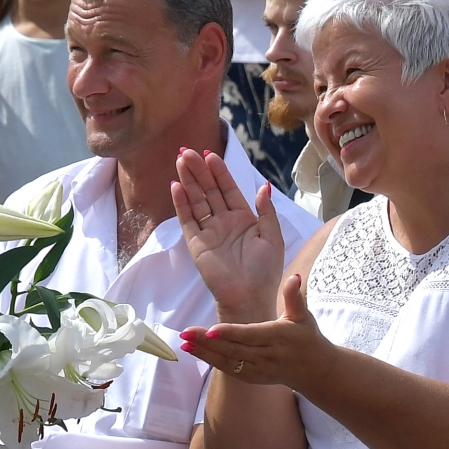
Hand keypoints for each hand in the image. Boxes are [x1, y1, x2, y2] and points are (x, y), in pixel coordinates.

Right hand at [172, 149, 283, 322]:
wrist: (250, 298)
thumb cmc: (265, 272)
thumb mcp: (272, 237)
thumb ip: (266, 212)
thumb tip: (264, 186)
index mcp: (243, 218)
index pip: (228, 188)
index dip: (219, 171)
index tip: (210, 154)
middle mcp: (224, 221)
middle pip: (209, 190)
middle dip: (198, 170)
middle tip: (187, 151)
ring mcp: (209, 232)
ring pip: (196, 200)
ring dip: (188, 181)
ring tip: (180, 160)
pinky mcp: (197, 244)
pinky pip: (188, 220)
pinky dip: (181, 204)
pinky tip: (176, 186)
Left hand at [179, 274, 338, 391]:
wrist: (314, 370)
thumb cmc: (306, 337)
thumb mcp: (303, 315)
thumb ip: (294, 296)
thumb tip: (294, 276)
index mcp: (278, 337)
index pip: (250, 335)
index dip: (230, 333)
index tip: (211, 329)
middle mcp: (267, 355)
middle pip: (233, 350)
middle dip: (208, 343)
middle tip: (185, 334)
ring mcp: (258, 369)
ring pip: (227, 362)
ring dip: (204, 353)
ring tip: (183, 343)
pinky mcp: (251, 378)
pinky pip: (228, 370)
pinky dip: (210, 361)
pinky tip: (193, 351)